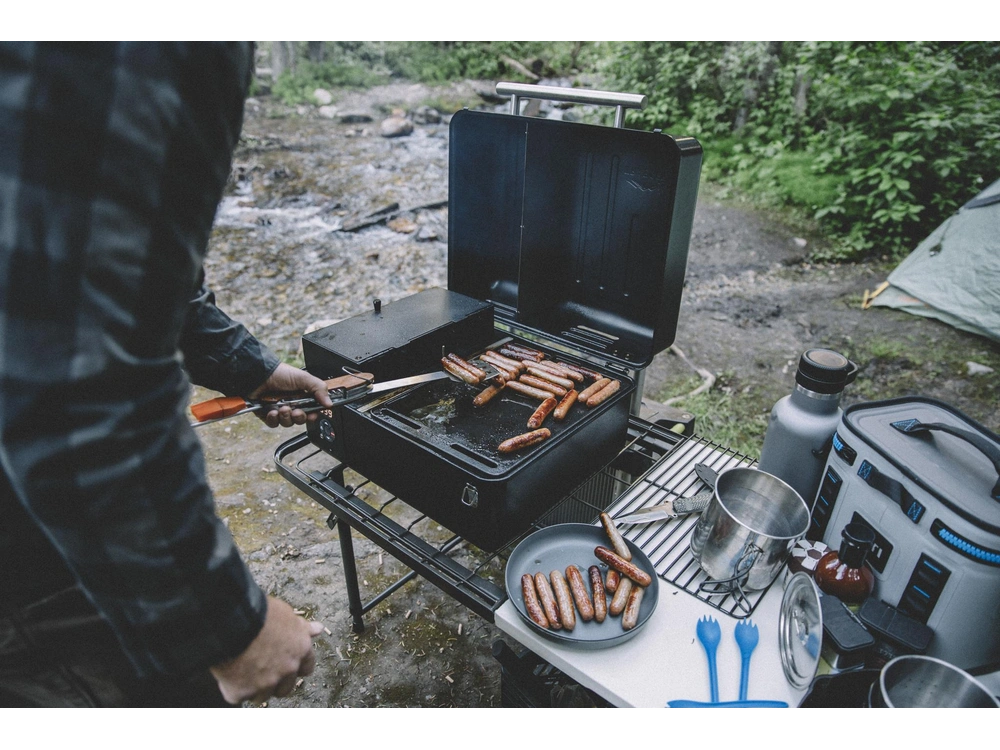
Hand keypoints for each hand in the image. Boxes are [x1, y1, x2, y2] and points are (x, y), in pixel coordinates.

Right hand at [210, 595, 324, 704]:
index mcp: (300, 649)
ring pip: (263, 695)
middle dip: (276, 681)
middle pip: (286, 687)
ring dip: (255, 686)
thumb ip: (302, 627)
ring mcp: (265, 684)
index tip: (286, 663)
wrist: (232, 623)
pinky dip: (233, 687)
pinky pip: (238, 696)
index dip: (296, 666)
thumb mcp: (285, 614)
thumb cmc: (258, 613)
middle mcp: (287, 669)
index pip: (306, 668)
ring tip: (242, 668)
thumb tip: (318, 629)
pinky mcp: (242, 692)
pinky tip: (228, 671)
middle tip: (261, 667)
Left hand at [250, 363, 332, 427]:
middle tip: (295, 411)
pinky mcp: (268, 415)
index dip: (313, 415)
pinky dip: (274, 419)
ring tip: (282, 408)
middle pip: (301, 419)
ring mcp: (280, 410)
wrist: (258, 375)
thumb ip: (319, 389)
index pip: (312, 410)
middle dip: (299, 417)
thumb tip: (329, 402)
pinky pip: (274, 424)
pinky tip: (272, 411)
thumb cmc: (279, 373)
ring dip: (286, 417)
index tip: (312, 414)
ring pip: (288, 423)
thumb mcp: (304, 378)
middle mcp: (293, 403)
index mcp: (303, 396)